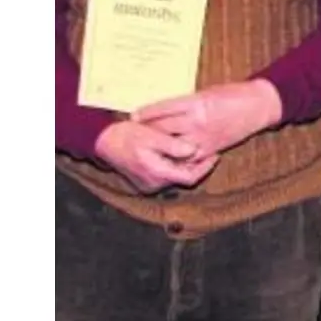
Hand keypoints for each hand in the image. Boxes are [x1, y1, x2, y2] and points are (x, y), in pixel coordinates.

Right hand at [93, 120, 219, 193]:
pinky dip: (175, 167)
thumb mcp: (152, 136)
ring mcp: (148, 185)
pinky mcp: (145, 182)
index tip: (215, 155)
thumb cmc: (128, 135)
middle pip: (184, 178)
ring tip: (196, 150)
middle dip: (197, 165)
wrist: (105, 141)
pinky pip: (166, 177)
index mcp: (157, 173)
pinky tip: (180, 154)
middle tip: (209, 150)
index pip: (190, 177)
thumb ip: (173, 145)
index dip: (205, 167)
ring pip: (175, 177)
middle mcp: (154, 184)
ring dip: (186, 166)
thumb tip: (193, 150)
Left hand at [132, 79, 282, 160]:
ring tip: (146, 148)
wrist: (258, 106)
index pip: (163, 108)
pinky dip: (178, 159)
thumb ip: (188, 102)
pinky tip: (169, 159)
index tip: (134, 115)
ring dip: (159, 147)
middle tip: (134, 133)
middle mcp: (197, 121)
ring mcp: (204, 137)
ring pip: (174, 146)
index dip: (146, 113)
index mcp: (195, 103)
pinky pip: (190, 158)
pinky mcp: (212, 148)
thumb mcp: (207, 92)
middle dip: (147, 131)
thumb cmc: (234, 94)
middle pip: (164, 128)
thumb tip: (169, 108)